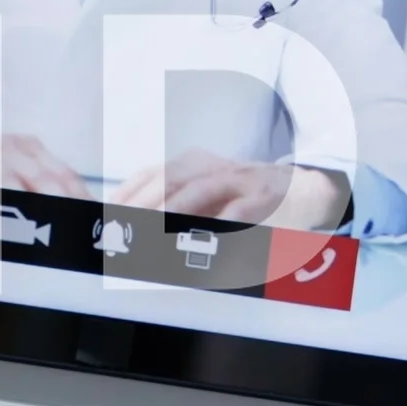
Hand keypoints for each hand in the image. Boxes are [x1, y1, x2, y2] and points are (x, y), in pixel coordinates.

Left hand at [104, 151, 349, 226]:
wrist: (301, 187)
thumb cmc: (242, 197)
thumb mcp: (205, 193)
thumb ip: (173, 204)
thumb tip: (130, 226)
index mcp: (191, 165)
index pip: (149, 175)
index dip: (125, 195)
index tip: (104, 217)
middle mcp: (211, 167)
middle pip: (168, 179)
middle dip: (142, 203)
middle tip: (121, 227)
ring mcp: (237, 180)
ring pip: (199, 190)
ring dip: (173, 211)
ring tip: (151, 229)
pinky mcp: (262, 197)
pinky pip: (238, 212)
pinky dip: (220, 226)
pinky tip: (205, 240)